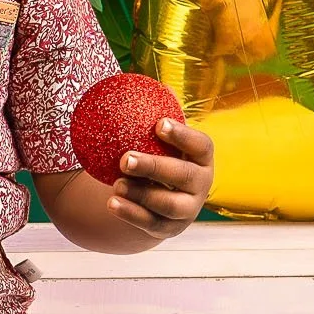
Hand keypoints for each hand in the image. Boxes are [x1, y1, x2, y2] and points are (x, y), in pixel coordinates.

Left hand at [107, 119, 214, 238]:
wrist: (158, 200)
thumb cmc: (162, 157)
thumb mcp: (163, 139)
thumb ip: (161, 115)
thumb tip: (158, 84)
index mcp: (202, 159)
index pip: (201, 145)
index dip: (182, 135)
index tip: (158, 124)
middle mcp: (200, 185)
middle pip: (183, 176)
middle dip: (155, 167)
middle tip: (126, 158)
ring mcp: (187, 210)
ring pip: (168, 204)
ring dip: (141, 194)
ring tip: (116, 183)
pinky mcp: (168, 229)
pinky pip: (150, 223)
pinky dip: (130, 214)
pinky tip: (111, 202)